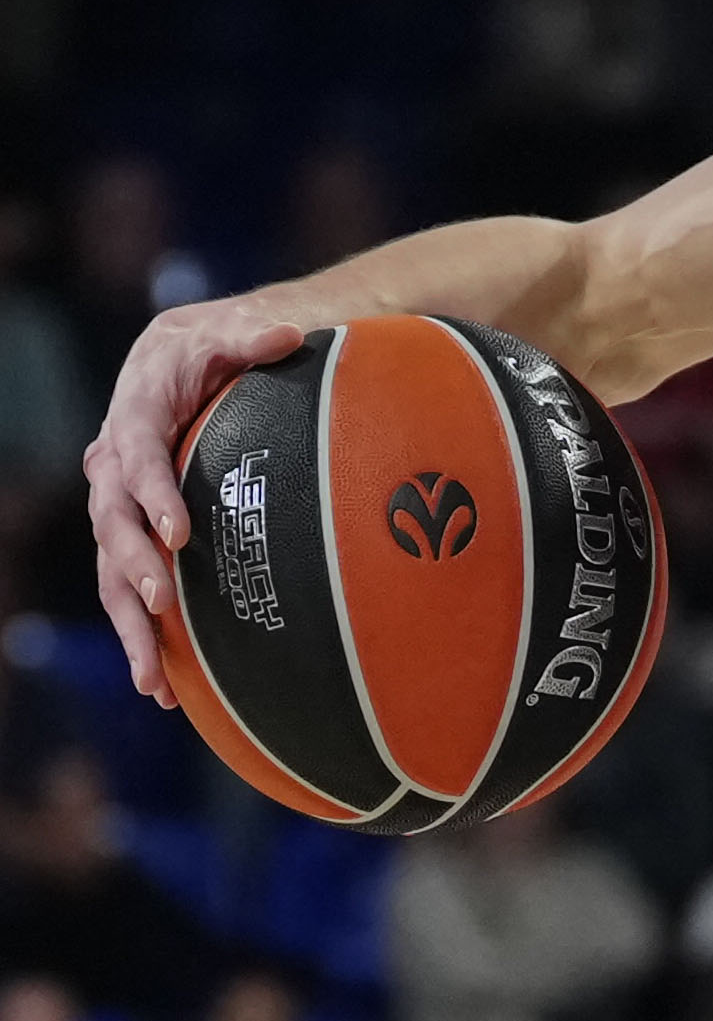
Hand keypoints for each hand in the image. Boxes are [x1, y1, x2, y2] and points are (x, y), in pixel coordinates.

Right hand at [85, 301, 306, 705]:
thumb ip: (254, 337)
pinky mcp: (132, 531)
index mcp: (135, 416)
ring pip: (112, 570)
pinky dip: (142, 634)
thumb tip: (293, 335)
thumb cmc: (211, 345)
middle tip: (163, 601)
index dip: (154, 496)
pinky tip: (164, 687)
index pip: (137, 459)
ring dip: (131, 623)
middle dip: (136, 565)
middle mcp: (113, 464)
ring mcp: (118, 503)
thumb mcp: (229, 332)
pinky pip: (128, 587)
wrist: (180, 355)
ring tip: (152, 677)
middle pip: (113, 523)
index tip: (180, 533)